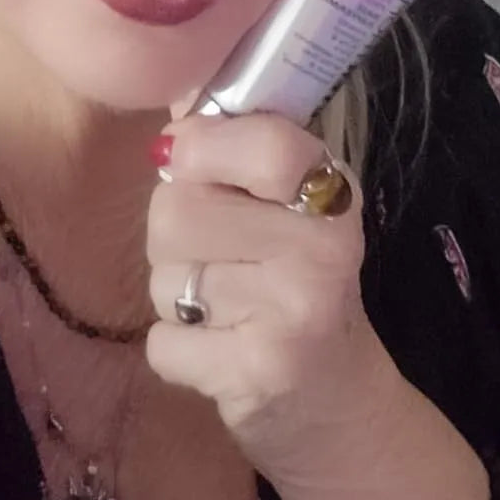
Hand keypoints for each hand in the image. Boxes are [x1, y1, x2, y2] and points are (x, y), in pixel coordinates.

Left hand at [145, 111, 405, 492]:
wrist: (337, 407)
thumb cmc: (293, 285)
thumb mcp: (282, 205)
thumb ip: (231, 143)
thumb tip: (173, 91)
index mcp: (331, 194)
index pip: (265, 144)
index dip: (202, 146)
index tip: (187, 160)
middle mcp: (323, 249)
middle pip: (177, 211)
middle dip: (174, 235)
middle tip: (218, 257)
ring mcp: (294, 313)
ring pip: (164, 278)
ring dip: (175, 297)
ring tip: (225, 309)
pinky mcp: (257, 373)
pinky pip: (162, 343)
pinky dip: (176, 352)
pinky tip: (221, 353)